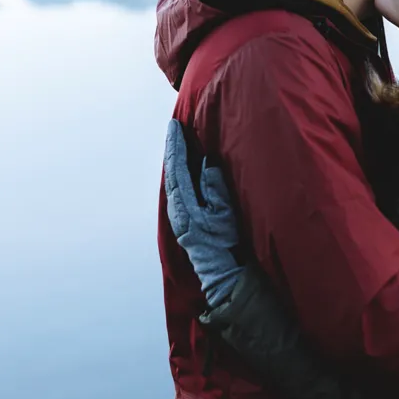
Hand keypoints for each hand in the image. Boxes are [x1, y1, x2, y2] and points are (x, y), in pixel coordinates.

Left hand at [164, 120, 243, 307]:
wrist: (223, 272)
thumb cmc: (228, 245)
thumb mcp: (225, 214)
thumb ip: (215, 188)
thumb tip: (206, 165)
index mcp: (183, 207)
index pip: (177, 169)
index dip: (176, 146)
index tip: (174, 126)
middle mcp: (176, 210)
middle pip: (171, 172)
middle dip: (173, 149)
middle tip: (175, 127)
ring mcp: (178, 215)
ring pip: (174, 179)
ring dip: (176, 159)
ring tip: (179, 140)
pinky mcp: (184, 218)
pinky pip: (179, 188)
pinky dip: (180, 171)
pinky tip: (185, 164)